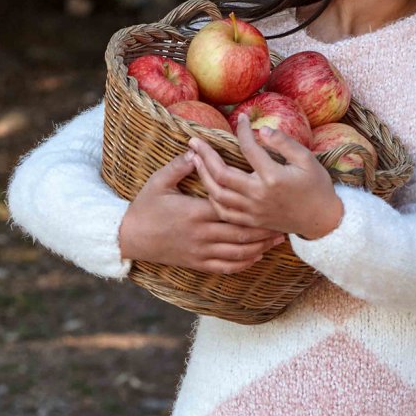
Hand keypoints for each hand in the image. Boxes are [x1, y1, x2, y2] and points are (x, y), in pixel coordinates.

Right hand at [118, 150, 286, 272]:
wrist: (130, 238)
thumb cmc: (145, 207)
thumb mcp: (158, 182)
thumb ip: (179, 166)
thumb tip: (196, 149)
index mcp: (195, 211)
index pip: (231, 208)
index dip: (253, 206)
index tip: (271, 200)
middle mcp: (202, 234)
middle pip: (242, 233)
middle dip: (265, 229)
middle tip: (285, 222)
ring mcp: (201, 251)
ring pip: (238, 252)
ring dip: (261, 247)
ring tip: (278, 239)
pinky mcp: (198, 263)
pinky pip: (227, 267)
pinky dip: (245, 263)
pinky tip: (257, 256)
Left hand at [188, 115, 344, 239]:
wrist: (321, 220)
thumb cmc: (316, 186)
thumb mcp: (307, 159)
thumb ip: (284, 143)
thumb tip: (261, 130)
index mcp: (272, 177)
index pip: (249, 148)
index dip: (242, 130)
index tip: (239, 118)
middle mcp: (258, 195)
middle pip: (221, 173)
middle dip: (205, 154)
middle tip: (194, 140)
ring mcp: (253, 211)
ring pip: (217, 194)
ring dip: (203, 175)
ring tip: (195, 159)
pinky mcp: (251, 221)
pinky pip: (224, 212)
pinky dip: (212, 198)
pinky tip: (208, 185)